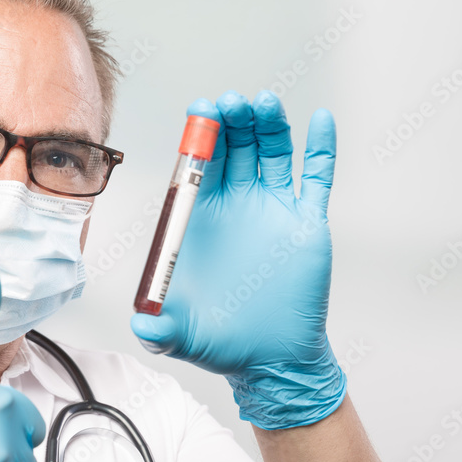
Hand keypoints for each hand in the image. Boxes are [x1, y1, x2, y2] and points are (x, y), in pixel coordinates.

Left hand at [131, 90, 345, 429]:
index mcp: (201, 218)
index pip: (198, 165)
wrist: (269, 360)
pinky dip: (320, 148)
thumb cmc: (220, 342)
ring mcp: (273, 210)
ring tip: (263, 102)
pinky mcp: (307, 222)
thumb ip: (158, 329)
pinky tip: (320, 120)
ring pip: (273, 153)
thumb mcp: (179, 336)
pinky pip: (317, 178)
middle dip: (232, 121)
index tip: (200, 110)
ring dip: (270, 124)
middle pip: (235, 148)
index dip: (199, 137)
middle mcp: (237, 205)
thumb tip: (141, 324)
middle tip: (230, 103)